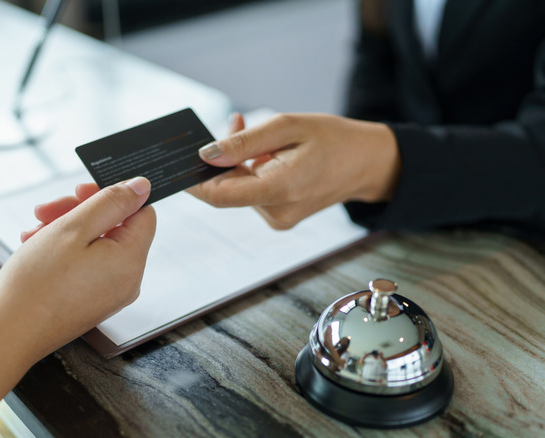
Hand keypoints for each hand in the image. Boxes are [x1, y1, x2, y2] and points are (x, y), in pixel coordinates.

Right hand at [0, 177, 156, 362]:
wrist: (7, 333)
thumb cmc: (36, 283)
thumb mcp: (74, 228)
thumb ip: (112, 202)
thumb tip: (143, 186)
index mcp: (131, 261)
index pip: (142, 213)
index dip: (113, 195)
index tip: (80, 190)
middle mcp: (128, 280)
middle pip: (115, 228)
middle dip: (80, 212)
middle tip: (46, 209)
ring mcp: (110, 294)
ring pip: (96, 244)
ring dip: (65, 229)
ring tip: (33, 232)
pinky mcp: (91, 302)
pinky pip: (86, 265)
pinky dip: (63, 251)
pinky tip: (36, 248)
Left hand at [187, 113, 399, 229]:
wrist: (368, 164)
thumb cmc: (333, 140)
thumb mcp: (288, 127)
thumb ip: (244, 143)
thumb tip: (205, 155)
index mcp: (281, 189)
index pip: (220, 195)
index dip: (193, 182)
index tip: (176, 166)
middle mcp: (277, 212)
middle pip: (228, 189)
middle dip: (221, 159)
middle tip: (233, 126)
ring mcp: (279, 218)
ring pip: (239, 190)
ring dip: (238, 162)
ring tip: (258, 135)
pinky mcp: (280, 217)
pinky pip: (252, 194)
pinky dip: (252, 172)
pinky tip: (267, 153)